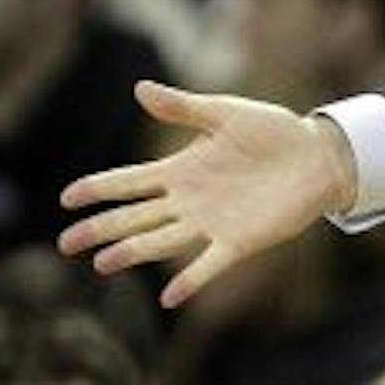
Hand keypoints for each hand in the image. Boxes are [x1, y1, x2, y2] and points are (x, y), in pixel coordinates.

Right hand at [57, 80, 357, 307]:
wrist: (319, 154)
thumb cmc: (274, 131)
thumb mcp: (226, 113)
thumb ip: (184, 107)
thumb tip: (139, 88)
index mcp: (182, 169)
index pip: (130, 181)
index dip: (99, 188)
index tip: (66, 197)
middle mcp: (189, 200)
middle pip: (136, 217)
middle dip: (101, 228)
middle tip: (65, 242)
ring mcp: (211, 222)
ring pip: (161, 241)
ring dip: (133, 252)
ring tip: (101, 263)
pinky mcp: (239, 239)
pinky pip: (209, 264)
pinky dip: (191, 280)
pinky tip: (170, 297)